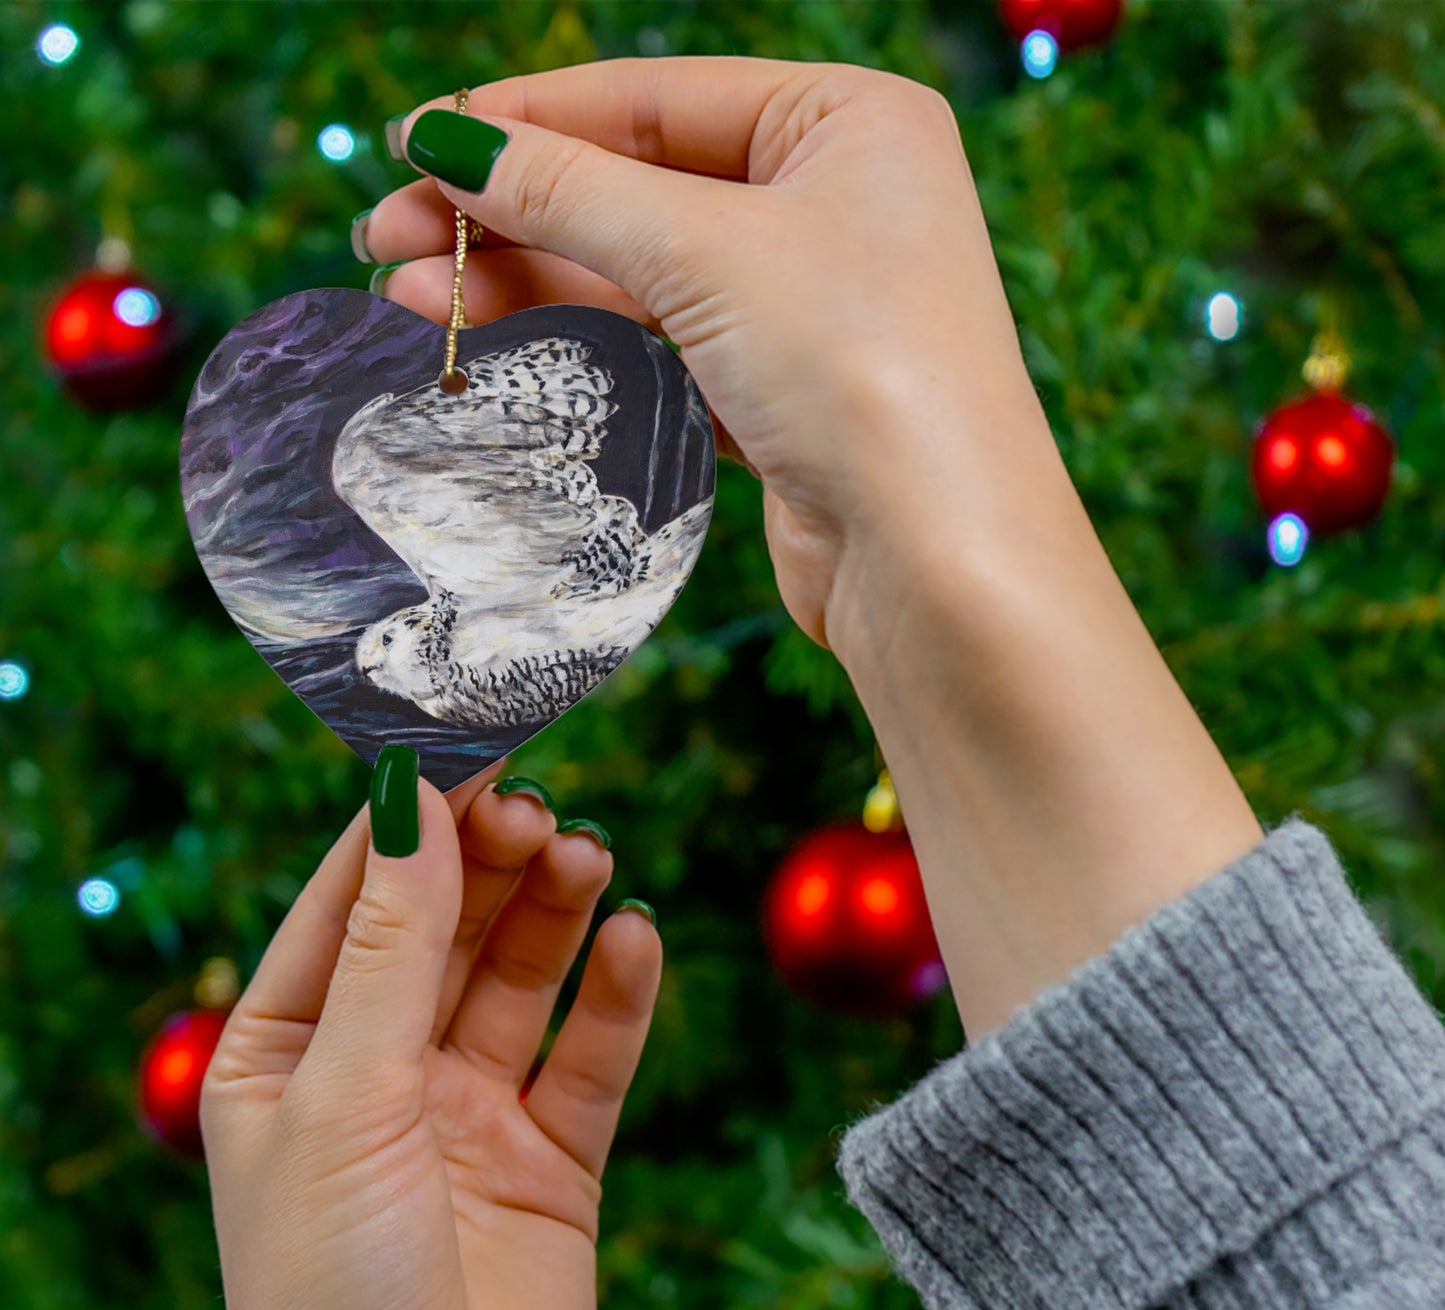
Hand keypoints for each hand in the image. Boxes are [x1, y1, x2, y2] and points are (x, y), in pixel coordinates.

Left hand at [201, 764, 660, 1309]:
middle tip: (540, 810)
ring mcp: (469, 1113)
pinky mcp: (552, 1159)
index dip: (409, 822)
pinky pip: (591, 1055)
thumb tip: (410, 799)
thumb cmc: (331, 1294)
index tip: (469, 746)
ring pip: (521, 978)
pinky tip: (636, 939)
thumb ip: (390, 946)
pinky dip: (617, 994)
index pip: (352, 902)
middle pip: (447, 927)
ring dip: (556, 912)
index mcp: (289, 1053)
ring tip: (589, 858)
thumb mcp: (346, 1096)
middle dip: (491, 863)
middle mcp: (380, 1073)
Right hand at [359, 57, 1050, 652]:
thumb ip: (571, 191)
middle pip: (637, 185)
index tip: (416, 141)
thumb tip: (448, 140)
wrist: (936, 559)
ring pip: (639, 270)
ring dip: (527, 279)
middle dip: (509, 210)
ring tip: (407, 295)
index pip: (655, 98)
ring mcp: (807, 301)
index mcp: (847, 121)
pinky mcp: (780, 390)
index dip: (527, 118)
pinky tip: (494, 337)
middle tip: (387, 235)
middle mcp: (834, 201)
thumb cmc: (860, 370)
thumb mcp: (707, 251)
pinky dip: (579, 339)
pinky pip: (659, 342)